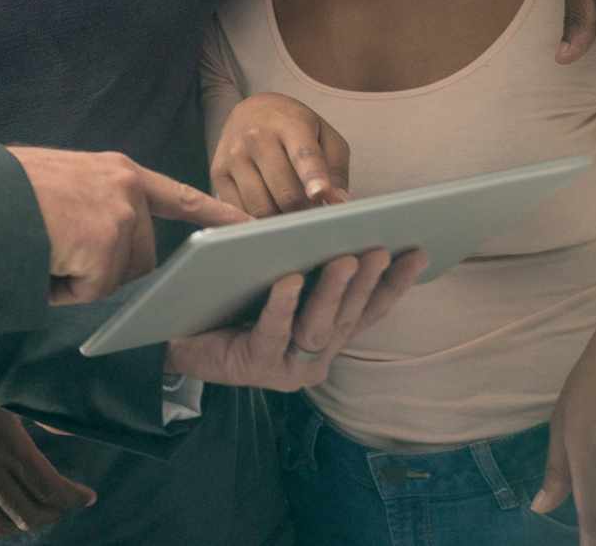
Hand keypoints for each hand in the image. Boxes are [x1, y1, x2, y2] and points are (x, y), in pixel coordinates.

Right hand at [0, 382, 93, 535]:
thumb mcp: (4, 393)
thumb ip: (39, 416)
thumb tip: (68, 430)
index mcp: (4, 444)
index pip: (50, 488)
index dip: (73, 497)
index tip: (85, 496)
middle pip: (30, 513)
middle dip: (54, 512)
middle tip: (62, 502)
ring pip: (0, 525)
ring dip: (24, 523)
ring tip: (34, 510)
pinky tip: (0, 509)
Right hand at [7, 147, 248, 304]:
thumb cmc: (5, 189)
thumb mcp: (62, 179)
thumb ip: (95, 200)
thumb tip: (100, 237)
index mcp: (118, 171)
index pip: (180, 196)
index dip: (217, 215)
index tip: (251, 227)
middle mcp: (127, 191)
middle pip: (139, 256)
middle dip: (102, 267)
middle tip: (58, 248)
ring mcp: (119, 220)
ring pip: (113, 278)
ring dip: (78, 278)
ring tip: (43, 249)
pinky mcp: (105, 249)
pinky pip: (91, 292)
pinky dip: (63, 288)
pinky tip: (42, 262)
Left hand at [164, 248, 425, 388]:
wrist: (177, 336)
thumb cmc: (232, 306)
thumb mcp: (277, 284)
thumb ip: (309, 269)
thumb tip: (341, 229)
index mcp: (326, 335)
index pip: (369, 308)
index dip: (395, 283)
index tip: (418, 252)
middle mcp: (316, 355)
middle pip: (348, 315)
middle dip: (367, 280)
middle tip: (379, 248)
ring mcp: (290, 365)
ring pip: (318, 325)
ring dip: (333, 290)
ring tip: (344, 258)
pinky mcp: (258, 365)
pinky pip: (275, 331)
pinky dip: (283, 305)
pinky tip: (289, 280)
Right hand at [210, 93, 350, 215]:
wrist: (250, 111)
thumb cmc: (294, 128)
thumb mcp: (325, 136)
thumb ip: (335, 168)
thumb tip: (336, 202)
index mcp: (289, 126)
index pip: (303, 155)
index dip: (313, 178)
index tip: (321, 195)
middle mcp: (256, 139)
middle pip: (285, 192)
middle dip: (304, 211)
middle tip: (313, 213)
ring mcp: (233, 157)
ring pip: (261, 207)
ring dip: (281, 219)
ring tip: (291, 213)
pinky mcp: (217, 173)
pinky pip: (239, 211)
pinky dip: (257, 219)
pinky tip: (269, 212)